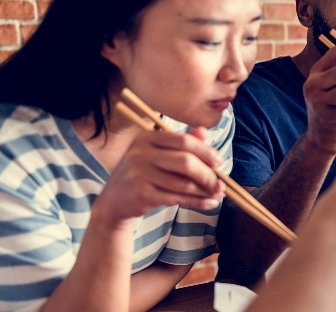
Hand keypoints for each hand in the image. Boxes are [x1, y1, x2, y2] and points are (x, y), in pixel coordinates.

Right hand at [95, 128, 224, 222]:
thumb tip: (205, 132)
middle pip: (185, 162)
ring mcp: (140, 174)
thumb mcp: (158, 154)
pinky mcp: (142, 194)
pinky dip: (197, 202)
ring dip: (205, 190)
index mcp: (147, 138)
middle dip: (207, 174)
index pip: (183, 141)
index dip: (205, 151)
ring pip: (183, 183)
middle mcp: (141, 153)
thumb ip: (181, 143)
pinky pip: (178, 198)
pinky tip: (209, 203)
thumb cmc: (143, 174)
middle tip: (221, 183)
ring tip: (217, 194)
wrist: (114, 200)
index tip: (219, 162)